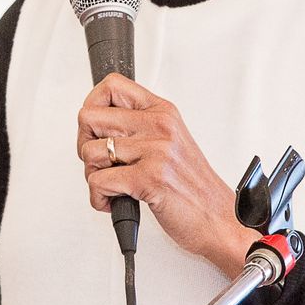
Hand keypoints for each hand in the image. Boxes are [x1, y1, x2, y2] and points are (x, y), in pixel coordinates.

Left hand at [77, 74, 258, 268]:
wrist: (219, 219)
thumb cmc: (193, 187)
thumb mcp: (171, 143)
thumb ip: (140, 128)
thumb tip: (98, 124)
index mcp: (163, 112)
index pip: (112, 85)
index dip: (92, 105)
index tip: (96, 128)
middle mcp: (159, 127)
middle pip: (89, 117)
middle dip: (85, 144)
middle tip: (99, 162)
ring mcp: (155, 151)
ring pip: (89, 151)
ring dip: (92, 174)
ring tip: (111, 184)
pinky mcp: (148, 179)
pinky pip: (98, 182)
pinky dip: (99, 198)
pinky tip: (113, 201)